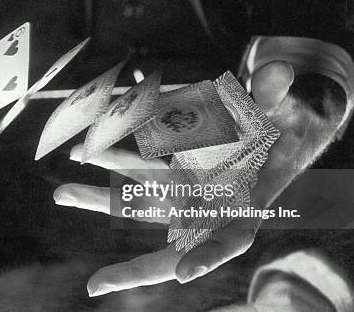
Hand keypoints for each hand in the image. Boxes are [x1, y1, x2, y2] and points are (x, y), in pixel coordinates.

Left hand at [54, 61, 345, 295]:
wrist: (270, 127)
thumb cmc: (285, 129)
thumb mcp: (288, 112)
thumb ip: (277, 95)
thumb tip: (276, 70)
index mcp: (246, 207)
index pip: (231, 243)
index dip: (208, 258)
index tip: (182, 272)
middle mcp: (208, 206)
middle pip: (169, 236)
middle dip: (133, 258)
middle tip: (96, 283)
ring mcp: (184, 190)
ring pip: (139, 197)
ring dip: (102, 192)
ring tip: (65, 184)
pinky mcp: (168, 171)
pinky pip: (137, 166)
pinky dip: (112, 157)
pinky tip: (86, 148)